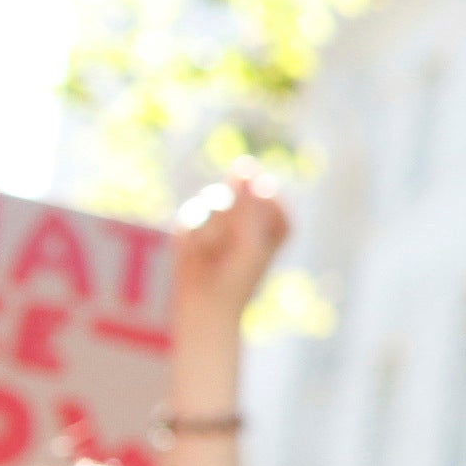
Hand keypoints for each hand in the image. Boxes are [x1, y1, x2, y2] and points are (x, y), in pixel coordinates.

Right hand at [169, 173, 291, 325]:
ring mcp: (220, 217)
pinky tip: (196, 251)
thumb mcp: (250, 238)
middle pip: (239, 195)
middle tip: (232, 247)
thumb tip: (245, 164)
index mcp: (275, 219)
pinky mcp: (194, 223)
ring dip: (213, 229)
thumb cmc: (238, 275)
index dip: (257, 214)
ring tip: (214, 252)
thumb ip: (248, 201)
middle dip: (232, 220)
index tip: (253, 237)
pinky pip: (191, 212)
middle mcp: (248, 214)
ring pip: (213, 199)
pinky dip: (194, 234)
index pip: (268, 194)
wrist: (205, 302)